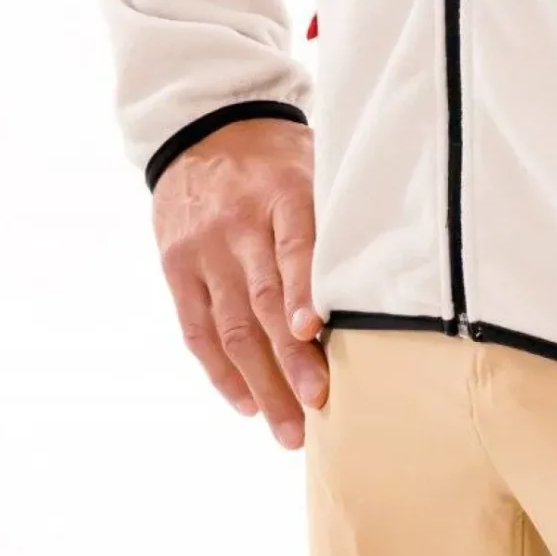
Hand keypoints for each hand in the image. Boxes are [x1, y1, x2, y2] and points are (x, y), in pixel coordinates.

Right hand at [152, 117, 328, 448]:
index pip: (293, 248)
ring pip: (230, 327)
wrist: (203, 127)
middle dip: (290, 361)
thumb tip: (380, 278)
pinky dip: (220, 371)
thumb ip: (332, 218)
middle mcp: (237, 224)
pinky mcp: (176, 267)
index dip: (302, 293)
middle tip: (316, 406)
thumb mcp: (312, 164)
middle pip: (263, 300)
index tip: (314, 334)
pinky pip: (196, 329)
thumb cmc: (276, 157)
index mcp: (282, 192)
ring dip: (259, 383)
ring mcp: (202, 249)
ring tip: (287, 427)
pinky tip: (244, 402)